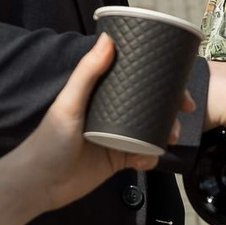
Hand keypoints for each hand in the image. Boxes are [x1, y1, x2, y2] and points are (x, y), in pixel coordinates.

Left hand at [7, 37, 166, 213]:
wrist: (41, 185)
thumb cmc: (48, 141)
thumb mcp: (68, 104)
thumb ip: (87, 73)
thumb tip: (107, 39)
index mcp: (99, 93)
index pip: (132, 78)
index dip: (157, 77)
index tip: (176, 78)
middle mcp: (110, 112)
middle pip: (149, 104)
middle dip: (170, 107)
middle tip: (184, 110)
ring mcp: (117, 136)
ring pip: (152, 130)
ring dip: (165, 132)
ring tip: (168, 137)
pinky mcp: (119, 159)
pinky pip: (144, 155)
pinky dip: (151, 157)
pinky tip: (146, 160)